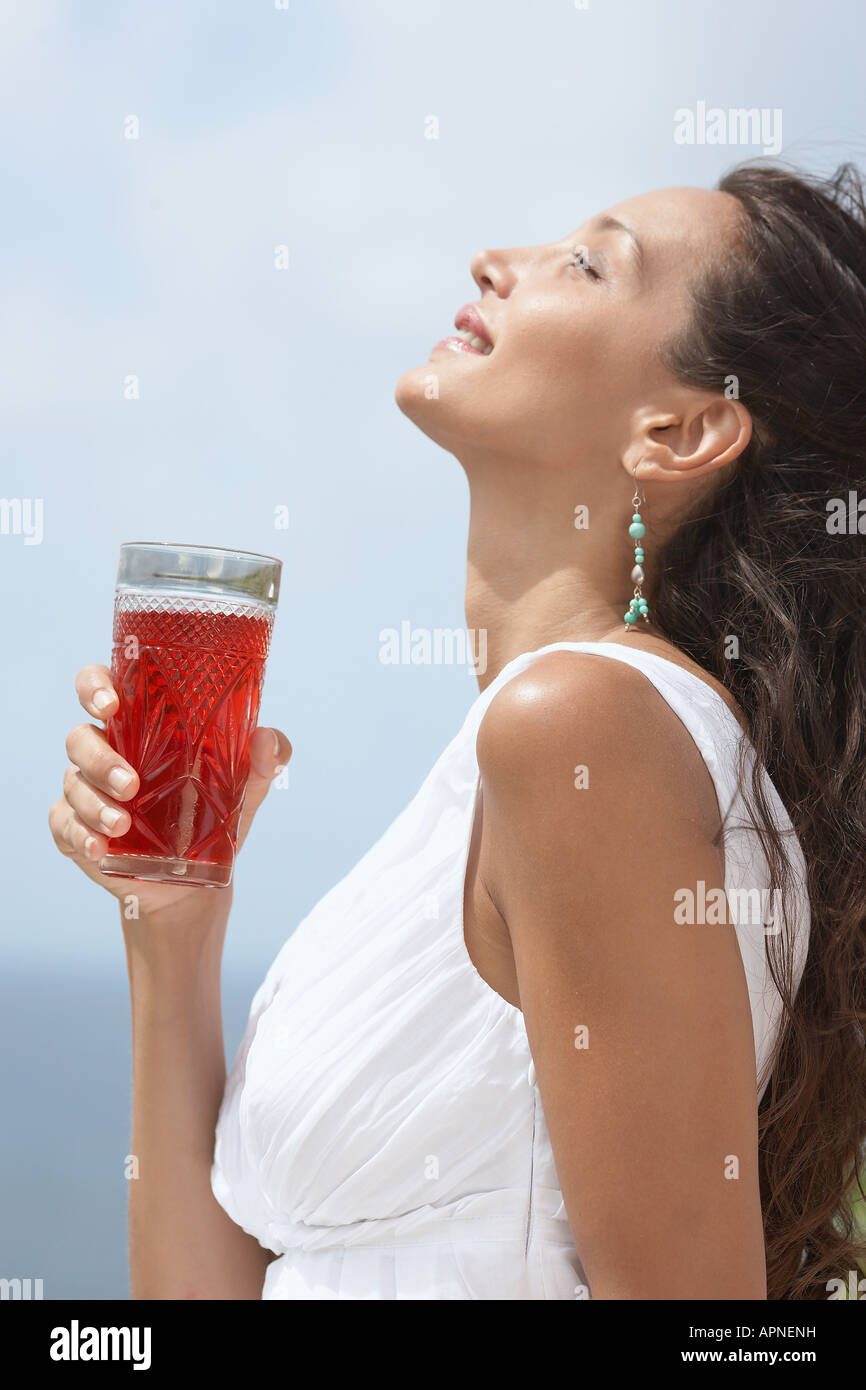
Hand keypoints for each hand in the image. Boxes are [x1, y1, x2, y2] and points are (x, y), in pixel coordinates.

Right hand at [48, 663, 291, 916]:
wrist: (196, 880)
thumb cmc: (213, 813)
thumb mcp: (247, 787)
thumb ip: (264, 760)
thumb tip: (268, 739)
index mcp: (140, 726)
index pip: (101, 686)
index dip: (95, 686)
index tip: (110, 704)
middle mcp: (107, 751)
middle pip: (79, 737)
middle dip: (100, 759)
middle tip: (132, 784)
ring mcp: (86, 790)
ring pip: (72, 783)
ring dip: (94, 803)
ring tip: (122, 826)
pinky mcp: (75, 829)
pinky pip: (63, 824)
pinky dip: (79, 835)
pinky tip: (99, 848)